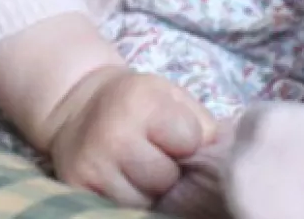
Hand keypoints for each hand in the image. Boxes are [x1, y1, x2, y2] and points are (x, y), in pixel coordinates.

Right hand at [42, 66, 217, 207]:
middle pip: (166, 179)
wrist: (80, 106)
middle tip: (156, 154)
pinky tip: (123, 180)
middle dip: (168, 171)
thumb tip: (227, 161)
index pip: (189, 140)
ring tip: (138, 169)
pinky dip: (126, 200)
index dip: (188, 141)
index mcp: (141, 101)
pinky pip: (119, 210)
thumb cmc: (138, 102)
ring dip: (147, 191)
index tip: (176, 134)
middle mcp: (113, 133)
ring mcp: (93, 165)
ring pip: (144, 202)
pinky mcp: (76, 188)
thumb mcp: (172, 96)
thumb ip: (202, 125)